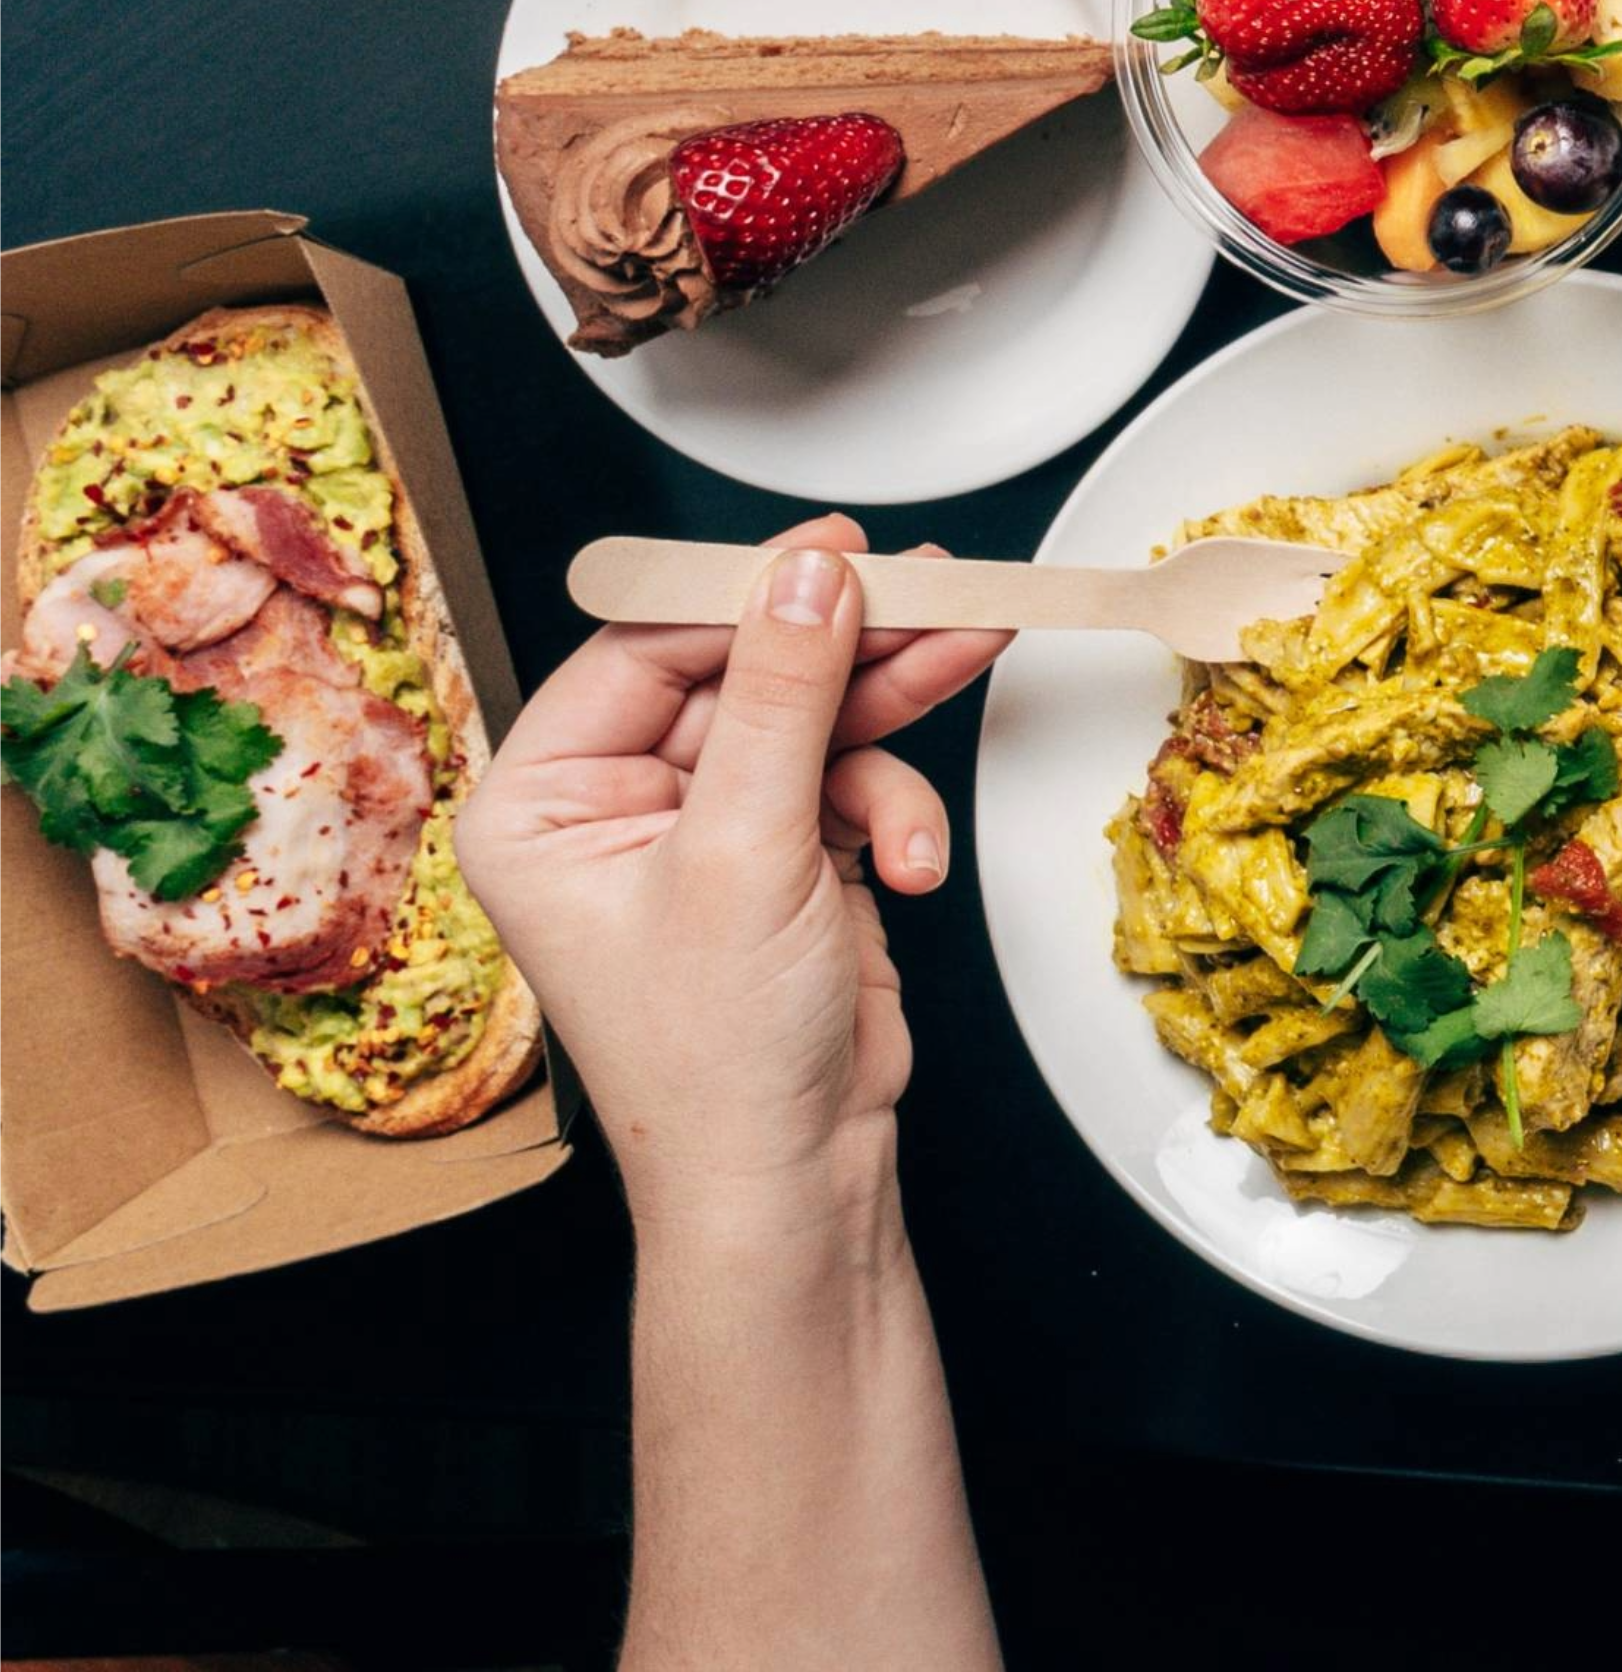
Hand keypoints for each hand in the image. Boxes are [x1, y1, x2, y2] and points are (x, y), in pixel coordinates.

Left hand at [456, 523, 1004, 1224]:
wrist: (789, 1178)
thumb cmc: (712, 1061)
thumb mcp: (746, 854)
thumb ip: (784, 698)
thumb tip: (807, 577)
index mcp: (544, 802)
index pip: (645, 651)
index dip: (744, 592)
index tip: (836, 548)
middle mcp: (613, 809)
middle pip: (745, 672)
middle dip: (847, 646)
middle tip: (937, 593)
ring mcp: (704, 833)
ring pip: (812, 716)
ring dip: (891, 720)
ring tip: (971, 660)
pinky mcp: (784, 858)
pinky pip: (849, 778)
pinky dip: (896, 807)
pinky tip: (911, 860)